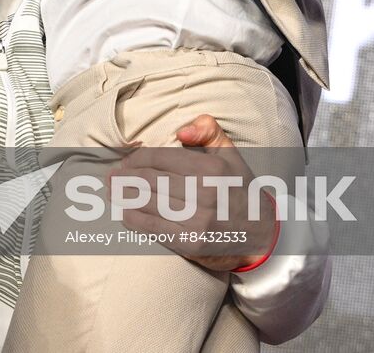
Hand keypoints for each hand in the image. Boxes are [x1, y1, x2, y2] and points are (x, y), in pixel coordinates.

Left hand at [110, 114, 276, 271]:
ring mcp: (196, 221)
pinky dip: (133, 218)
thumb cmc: (239, 189)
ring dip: (123, 196)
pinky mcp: (190, 243)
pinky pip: (153, 228)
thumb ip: (208, 131)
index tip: (127, 160)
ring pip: (147, 203)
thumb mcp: (231, 154)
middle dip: (124, 176)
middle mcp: (203, 194)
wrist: (262, 234)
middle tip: (111, 175)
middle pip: (149, 180)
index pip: (160, 158)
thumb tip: (181, 132)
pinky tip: (123, 212)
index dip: (137, 158)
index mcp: (210, 168)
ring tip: (111, 190)